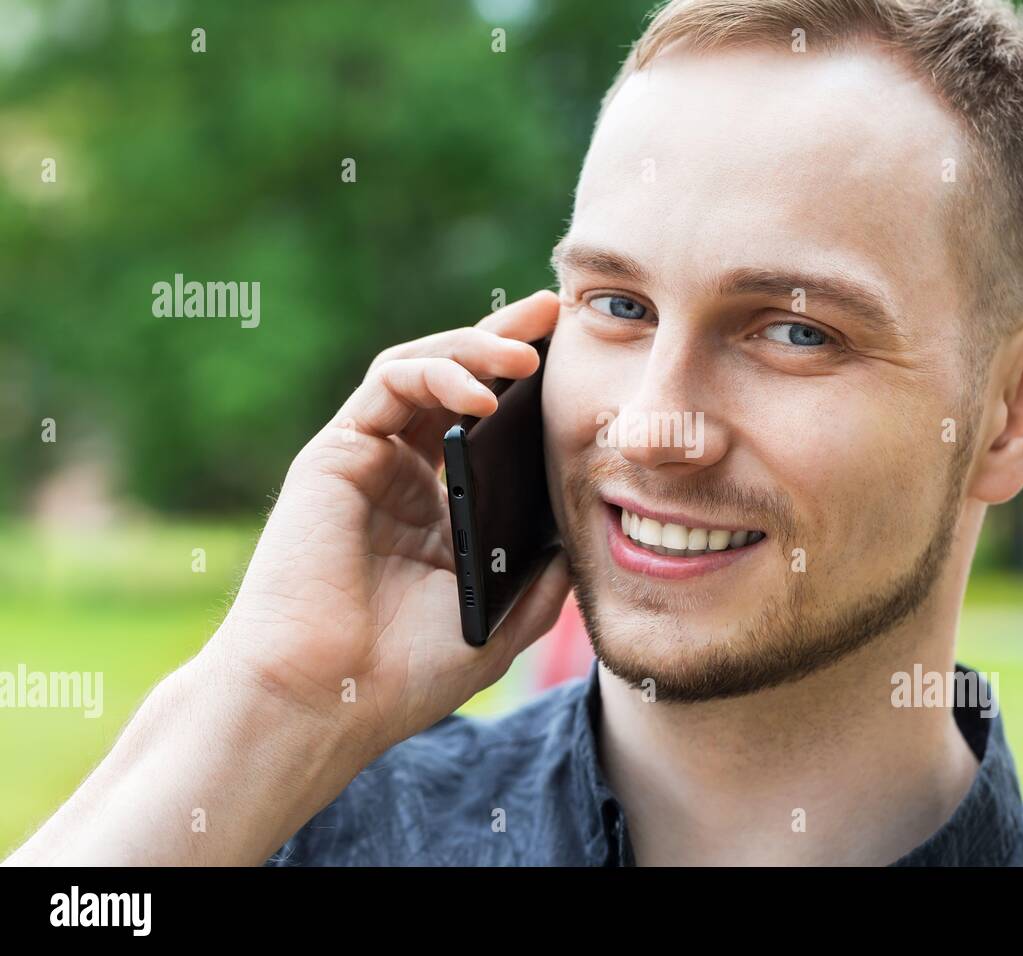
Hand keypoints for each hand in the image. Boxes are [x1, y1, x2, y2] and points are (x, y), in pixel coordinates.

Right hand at [210, 290, 569, 761]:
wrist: (324, 698)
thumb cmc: (405, 672)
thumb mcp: (504, 619)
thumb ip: (545, 573)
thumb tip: (589, 526)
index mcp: (445, 510)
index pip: (492, 430)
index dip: (532, 394)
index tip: (584, 366)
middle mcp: (406, 475)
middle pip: (459, 384)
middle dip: (507, 342)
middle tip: (556, 313)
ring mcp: (370, 459)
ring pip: (423, 369)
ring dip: (476, 348)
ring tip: (528, 353)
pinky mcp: (336, 452)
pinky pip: (388, 384)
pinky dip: (436, 374)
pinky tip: (482, 396)